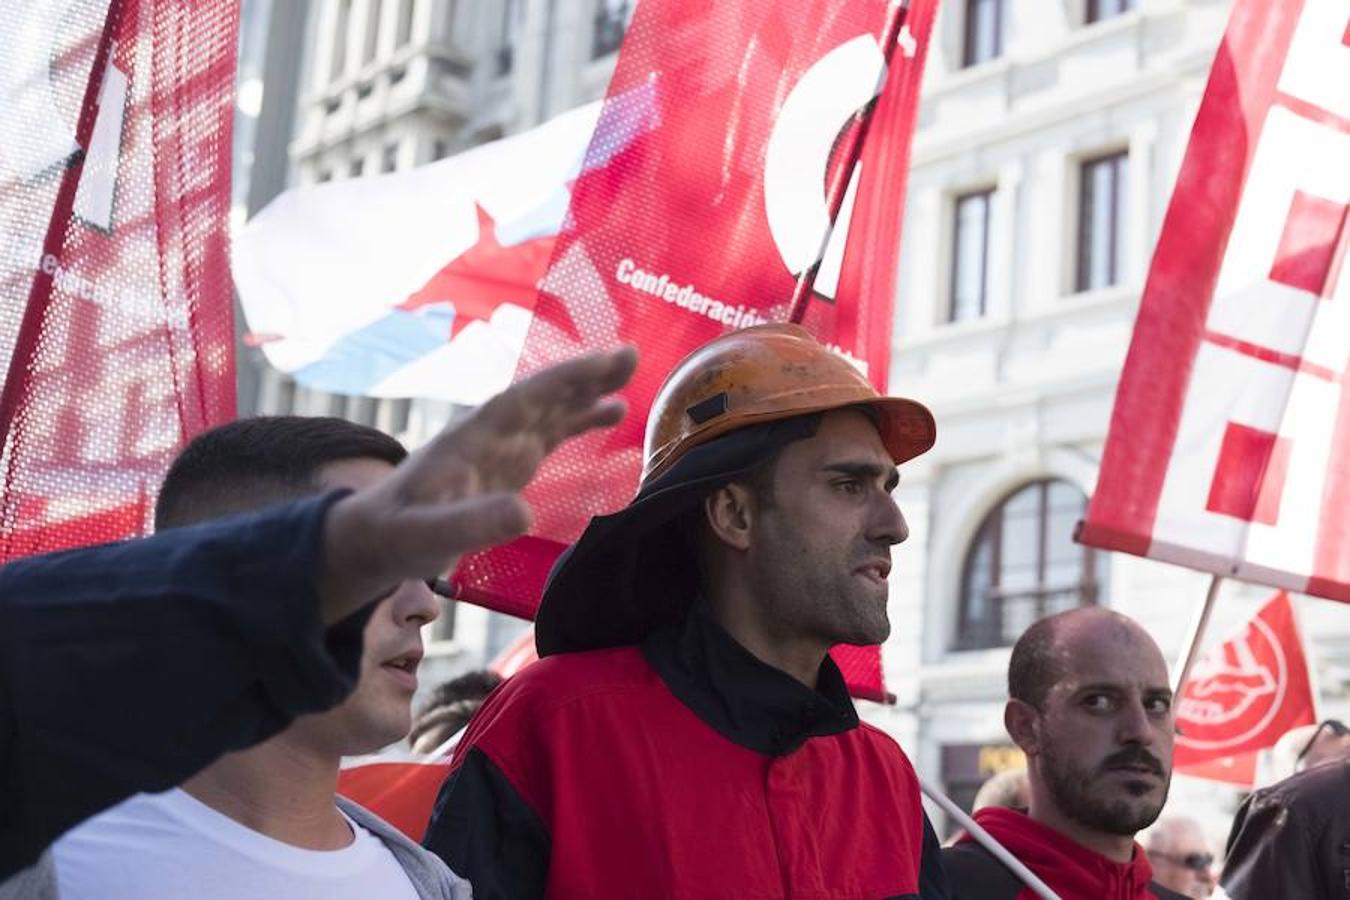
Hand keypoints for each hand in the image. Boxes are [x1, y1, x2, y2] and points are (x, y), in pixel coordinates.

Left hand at [317, 346, 637, 622]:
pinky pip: (550, 435)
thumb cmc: (396, 535)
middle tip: (632, 358)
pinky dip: (579, 421)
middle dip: (584, 377)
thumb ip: (472, 522)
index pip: (526, 398)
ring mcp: (500, 448)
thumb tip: (525, 513)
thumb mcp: (428, 534)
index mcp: (472, 438)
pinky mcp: (508, 466)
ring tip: (629, 382)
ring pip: (550, 411)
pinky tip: (609, 415)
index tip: (607, 362)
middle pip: (543, 397)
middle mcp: (490, 434)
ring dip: (587, 394)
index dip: (567, 379)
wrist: (373, 539)